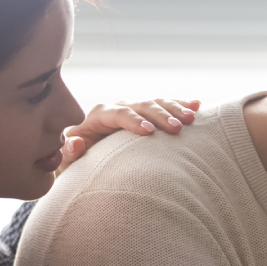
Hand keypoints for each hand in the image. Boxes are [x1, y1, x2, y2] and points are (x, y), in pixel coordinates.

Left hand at [56, 98, 200, 174]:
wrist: (88, 158)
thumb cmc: (79, 162)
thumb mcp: (69, 161)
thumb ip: (70, 152)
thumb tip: (75, 142)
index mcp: (99, 116)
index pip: (117, 113)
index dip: (132, 121)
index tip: (149, 132)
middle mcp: (118, 108)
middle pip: (141, 105)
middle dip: (160, 115)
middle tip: (177, 128)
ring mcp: (134, 110)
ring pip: (156, 103)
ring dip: (174, 109)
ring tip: (191, 119)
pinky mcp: (147, 115)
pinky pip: (165, 106)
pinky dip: (181, 105)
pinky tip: (197, 106)